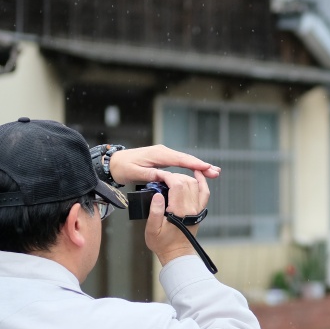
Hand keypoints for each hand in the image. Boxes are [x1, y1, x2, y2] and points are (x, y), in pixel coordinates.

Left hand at [106, 145, 220, 185]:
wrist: (113, 163)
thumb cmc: (122, 168)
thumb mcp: (134, 173)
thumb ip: (150, 174)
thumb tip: (165, 177)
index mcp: (158, 154)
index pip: (180, 159)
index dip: (194, 164)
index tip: (207, 168)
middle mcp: (163, 152)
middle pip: (186, 159)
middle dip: (202, 165)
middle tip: (216, 172)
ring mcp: (164, 154)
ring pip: (184, 160)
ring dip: (199, 166)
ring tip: (213, 172)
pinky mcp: (163, 159)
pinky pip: (180, 162)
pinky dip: (191, 166)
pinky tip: (199, 170)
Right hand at [144, 170, 210, 265]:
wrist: (177, 254)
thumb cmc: (162, 243)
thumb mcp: (152, 230)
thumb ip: (154, 212)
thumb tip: (157, 195)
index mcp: (179, 212)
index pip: (177, 185)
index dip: (168, 176)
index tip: (159, 175)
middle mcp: (191, 208)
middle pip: (187, 182)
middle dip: (175, 175)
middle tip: (163, 177)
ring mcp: (197, 209)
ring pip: (196, 185)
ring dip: (186, 177)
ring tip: (173, 176)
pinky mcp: (199, 210)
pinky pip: (204, 193)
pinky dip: (202, 181)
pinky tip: (197, 174)